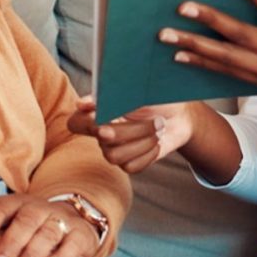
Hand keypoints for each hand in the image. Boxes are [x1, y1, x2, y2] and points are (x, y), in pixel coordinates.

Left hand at [0, 194, 104, 256]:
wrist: (68, 223)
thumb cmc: (24, 232)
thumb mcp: (3, 228)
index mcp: (15, 205)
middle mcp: (38, 209)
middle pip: (25, 221)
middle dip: (10, 243)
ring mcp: (60, 221)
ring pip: (47, 234)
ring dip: (32, 254)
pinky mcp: (79, 236)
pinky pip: (71, 246)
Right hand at [67, 96, 193, 173]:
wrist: (181, 114)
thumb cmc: (157, 97)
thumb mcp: (138, 90)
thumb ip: (110, 96)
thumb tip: (81, 104)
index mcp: (100, 111)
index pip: (76, 123)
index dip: (86, 123)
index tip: (103, 115)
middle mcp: (102, 133)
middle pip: (103, 141)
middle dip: (133, 130)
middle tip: (155, 121)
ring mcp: (115, 149)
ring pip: (115, 156)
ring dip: (144, 141)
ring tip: (159, 128)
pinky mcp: (129, 162)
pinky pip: (131, 166)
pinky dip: (149, 153)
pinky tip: (157, 142)